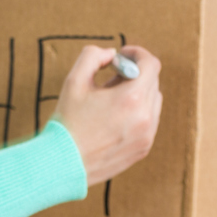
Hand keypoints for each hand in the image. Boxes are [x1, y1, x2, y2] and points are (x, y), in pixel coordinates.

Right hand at [52, 45, 161, 186]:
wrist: (64, 163)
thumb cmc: (67, 122)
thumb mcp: (74, 80)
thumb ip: (93, 57)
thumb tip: (111, 54)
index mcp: (131, 98)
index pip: (151, 65)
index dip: (137, 53)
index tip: (123, 55)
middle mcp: (145, 118)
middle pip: (152, 82)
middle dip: (134, 73)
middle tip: (111, 77)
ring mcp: (147, 136)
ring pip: (153, 102)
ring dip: (138, 92)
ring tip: (111, 99)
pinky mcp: (143, 149)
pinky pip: (149, 121)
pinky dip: (137, 112)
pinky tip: (113, 117)